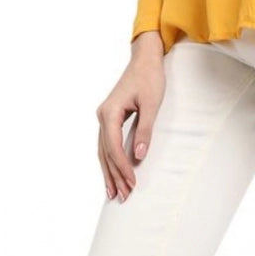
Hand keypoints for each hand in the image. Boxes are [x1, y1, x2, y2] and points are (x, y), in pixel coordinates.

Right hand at [96, 31, 165, 202]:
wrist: (145, 59)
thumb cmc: (150, 77)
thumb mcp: (151, 104)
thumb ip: (144, 130)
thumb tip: (139, 156)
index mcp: (110, 112)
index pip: (113, 146)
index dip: (122, 166)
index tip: (132, 182)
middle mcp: (103, 115)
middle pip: (106, 152)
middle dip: (115, 175)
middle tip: (123, 196)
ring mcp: (105, 117)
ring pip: (103, 150)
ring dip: (110, 172)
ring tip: (114, 194)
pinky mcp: (110, 118)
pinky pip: (107, 144)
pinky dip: (110, 160)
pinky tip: (112, 175)